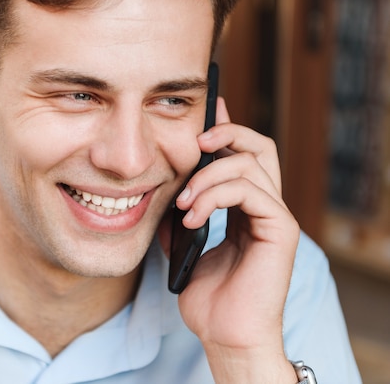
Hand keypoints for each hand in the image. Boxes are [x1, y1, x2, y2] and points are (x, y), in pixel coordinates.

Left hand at [159, 98, 299, 382]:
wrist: (226, 334)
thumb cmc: (209, 298)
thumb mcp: (184, 248)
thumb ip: (180, 217)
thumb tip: (164, 195)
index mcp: (245, 209)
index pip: (242, 156)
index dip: (225, 130)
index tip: (206, 110)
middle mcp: (264, 207)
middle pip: (259, 147)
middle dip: (228, 133)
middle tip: (198, 141)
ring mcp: (275, 217)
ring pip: (250, 165)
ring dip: (208, 177)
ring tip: (183, 203)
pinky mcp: (280, 231)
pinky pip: (251, 192)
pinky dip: (216, 197)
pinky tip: (193, 217)